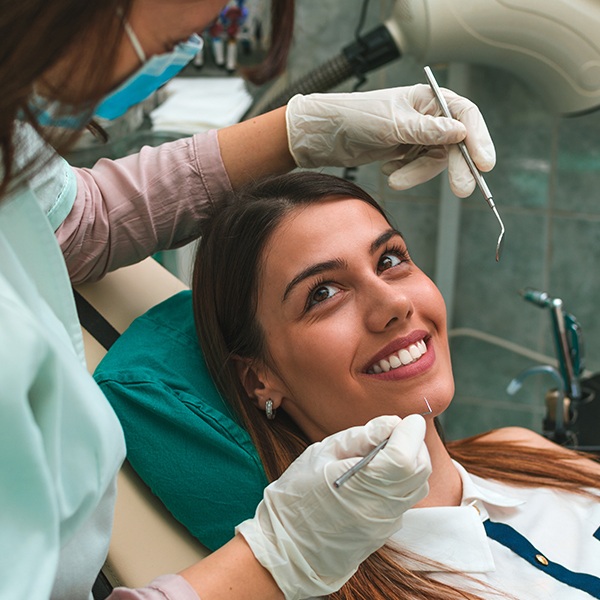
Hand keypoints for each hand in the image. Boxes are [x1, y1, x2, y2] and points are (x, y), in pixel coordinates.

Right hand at [235, 415, 430, 598]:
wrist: (287, 547)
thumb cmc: (297, 495)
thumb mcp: (322, 454)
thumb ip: (360, 437)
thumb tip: (391, 423)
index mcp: (361, 485)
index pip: (404, 456)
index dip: (410, 433)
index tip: (405, 420)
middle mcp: (380, 508)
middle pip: (419, 470)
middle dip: (414, 444)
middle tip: (393, 432)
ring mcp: (385, 524)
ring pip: (418, 486)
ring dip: (411, 462)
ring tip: (385, 452)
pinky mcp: (385, 532)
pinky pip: (406, 500)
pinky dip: (402, 481)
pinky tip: (378, 475)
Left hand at [285, 84, 494, 197]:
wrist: (326, 134)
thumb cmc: (357, 118)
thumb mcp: (393, 125)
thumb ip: (427, 131)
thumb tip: (461, 133)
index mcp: (429, 98)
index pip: (465, 116)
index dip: (479, 139)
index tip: (485, 164)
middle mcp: (428, 116)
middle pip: (456, 143)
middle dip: (457, 167)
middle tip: (462, 190)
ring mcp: (418, 136)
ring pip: (434, 162)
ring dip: (416, 174)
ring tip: (393, 179)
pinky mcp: (406, 152)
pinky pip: (417, 169)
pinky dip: (405, 174)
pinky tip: (387, 168)